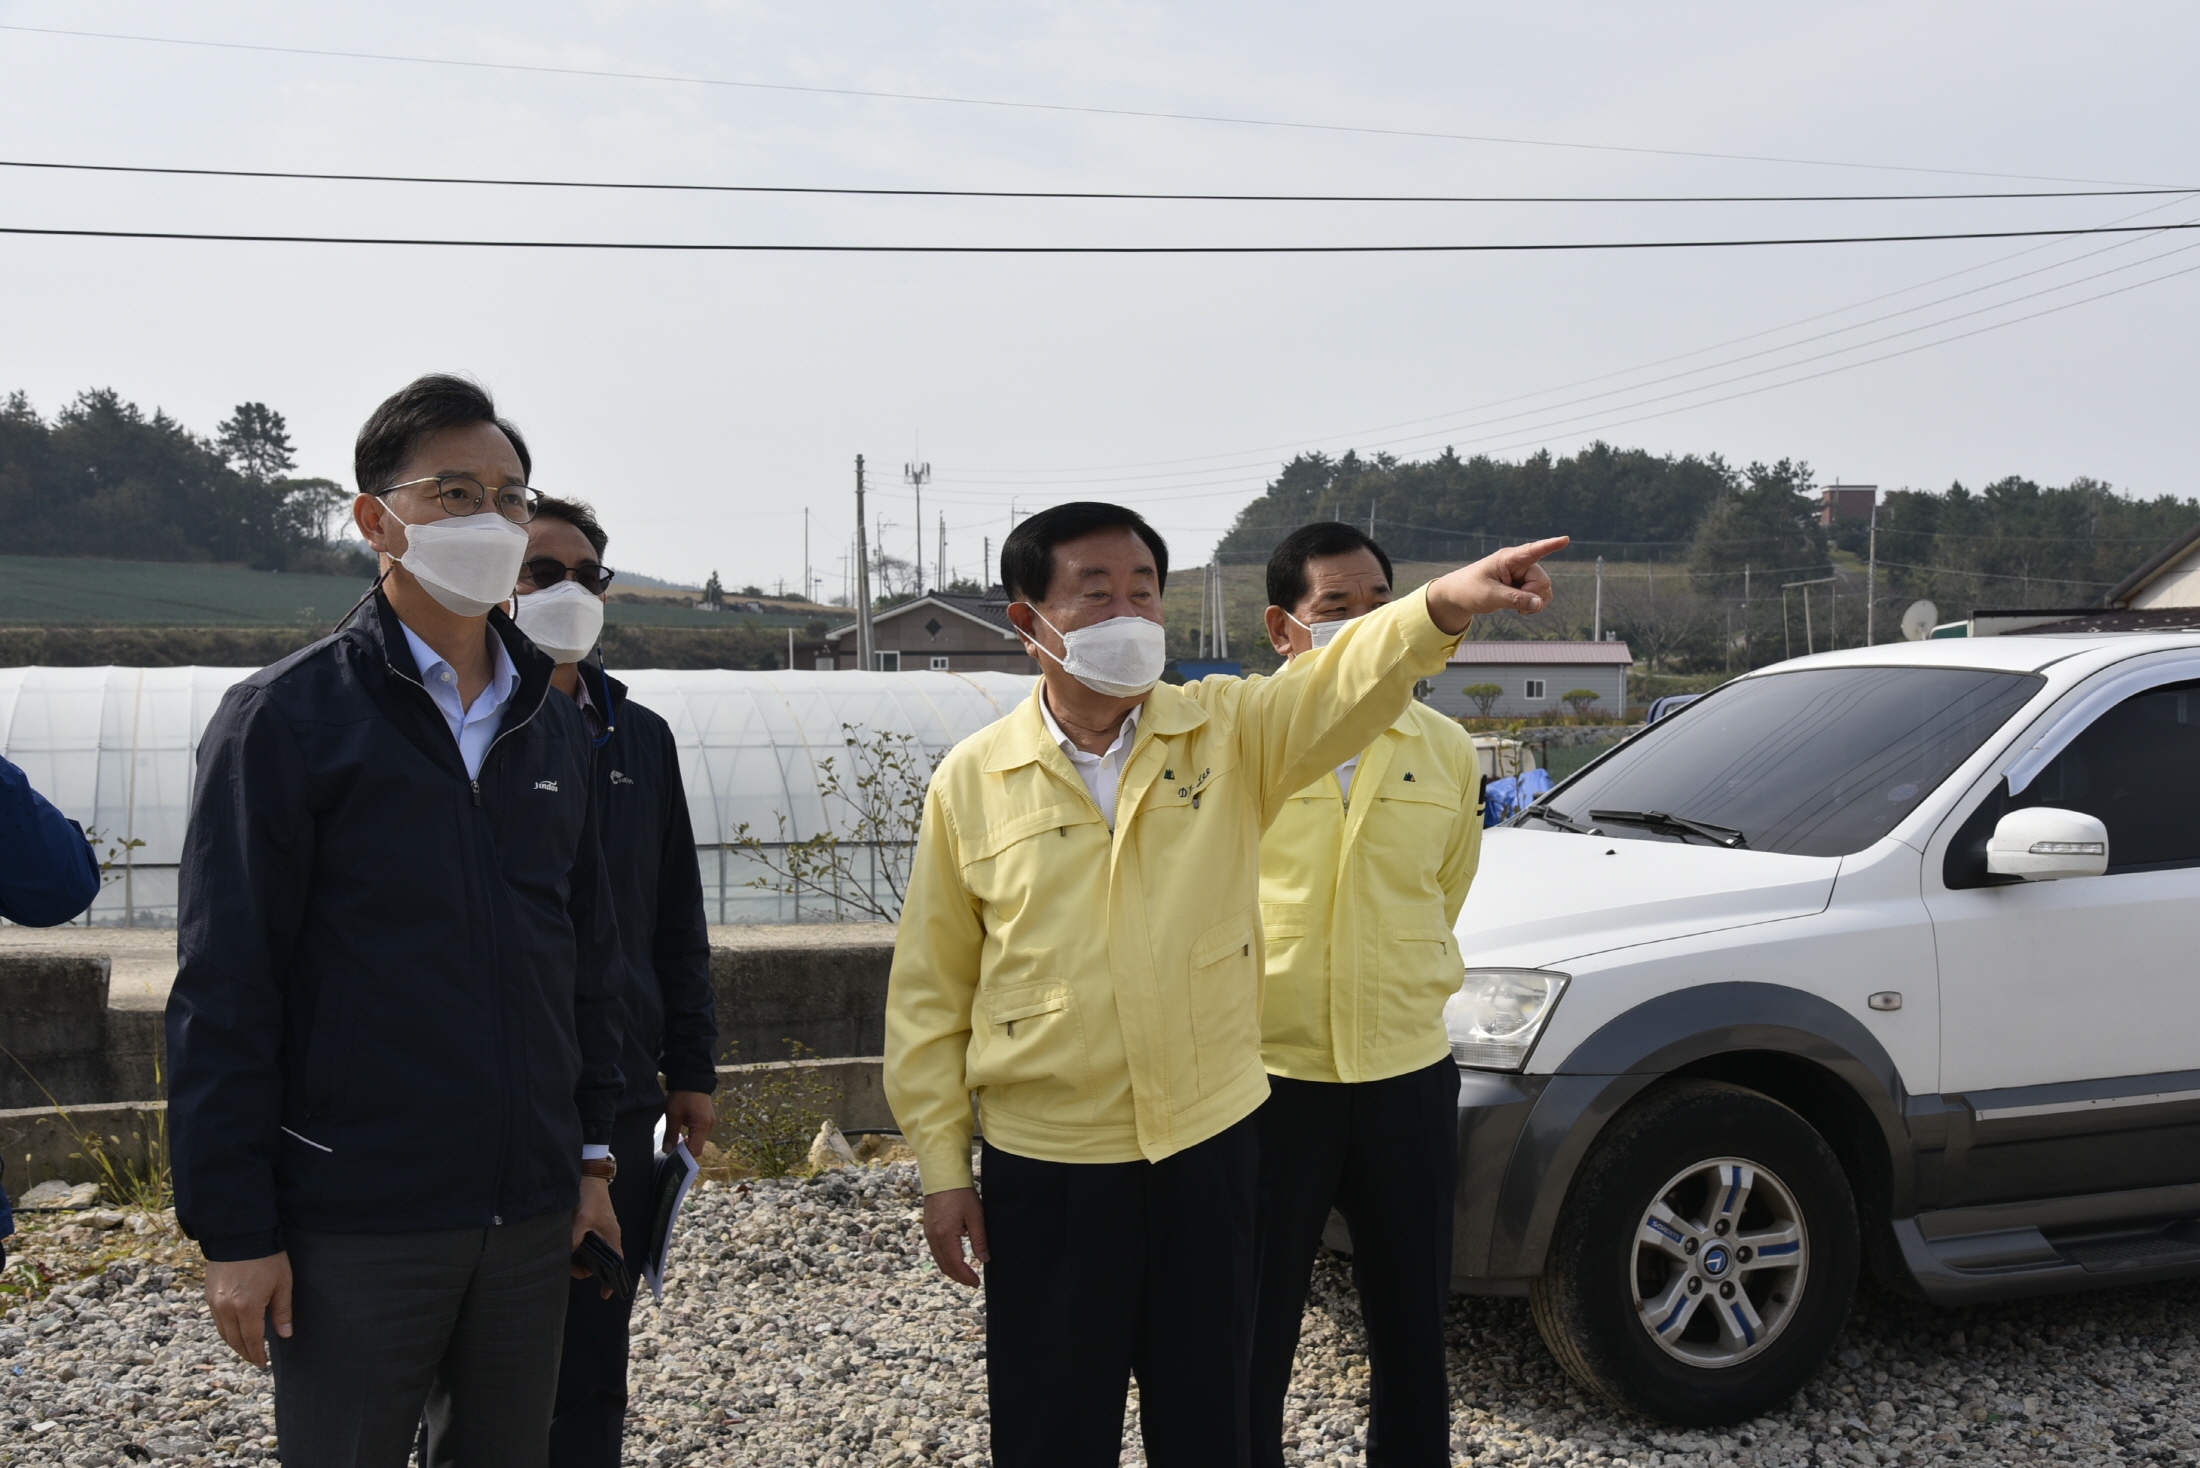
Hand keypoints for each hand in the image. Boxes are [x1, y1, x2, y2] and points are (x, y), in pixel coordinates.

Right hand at [204, 1253, 293, 1367]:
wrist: (240, 1234)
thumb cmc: (267, 1257)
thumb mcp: (282, 1283)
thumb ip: (282, 1311)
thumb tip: (285, 1335)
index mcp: (247, 1307)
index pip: (252, 1339)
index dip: (257, 1353)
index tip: (262, 1363)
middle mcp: (226, 1308)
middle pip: (234, 1340)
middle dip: (245, 1352)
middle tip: (255, 1360)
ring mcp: (214, 1302)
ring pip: (223, 1332)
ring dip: (234, 1343)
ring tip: (247, 1349)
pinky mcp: (208, 1294)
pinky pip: (217, 1320)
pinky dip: (226, 1330)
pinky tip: (235, 1330)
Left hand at [572, 1178, 622, 1297]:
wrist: (588, 1176)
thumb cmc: (590, 1197)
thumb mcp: (582, 1220)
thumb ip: (575, 1239)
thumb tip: (566, 1256)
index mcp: (612, 1237)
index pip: (618, 1264)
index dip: (613, 1281)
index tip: (605, 1294)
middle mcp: (608, 1236)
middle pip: (601, 1262)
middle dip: (585, 1269)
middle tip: (569, 1268)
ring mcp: (599, 1231)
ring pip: (591, 1254)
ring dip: (578, 1258)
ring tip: (565, 1255)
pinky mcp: (590, 1226)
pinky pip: (584, 1244)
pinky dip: (575, 1249)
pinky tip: (565, 1245)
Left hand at [665, 1090, 715, 1156]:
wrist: (691, 1077)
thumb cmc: (682, 1095)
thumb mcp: (673, 1114)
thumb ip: (671, 1134)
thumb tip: (668, 1150)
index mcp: (702, 1125)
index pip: (695, 1151)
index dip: (683, 1155)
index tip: (671, 1154)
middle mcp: (709, 1126)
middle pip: (698, 1147)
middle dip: (685, 1149)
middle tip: (671, 1146)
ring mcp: (709, 1122)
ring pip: (699, 1140)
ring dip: (687, 1142)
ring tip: (675, 1137)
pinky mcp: (707, 1118)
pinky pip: (700, 1133)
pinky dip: (691, 1135)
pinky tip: (681, 1130)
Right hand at [922, 1187, 988, 1287]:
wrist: (943, 1176)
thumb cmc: (961, 1193)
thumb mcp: (976, 1216)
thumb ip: (980, 1240)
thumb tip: (984, 1259)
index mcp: (945, 1235)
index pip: (955, 1265)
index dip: (966, 1277)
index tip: (977, 1283)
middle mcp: (934, 1237)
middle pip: (945, 1267)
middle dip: (959, 1277)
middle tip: (973, 1282)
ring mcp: (929, 1233)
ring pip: (939, 1260)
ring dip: (952, 1270)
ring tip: (966, 1274)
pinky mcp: (928, 1229)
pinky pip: (936, 1251)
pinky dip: (946, 1260)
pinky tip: (956, 1259)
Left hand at [1425, 536, 1570, 633]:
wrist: (1459, 597)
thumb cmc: (1470, 590)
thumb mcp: (1490, 596)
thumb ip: (1515, 599)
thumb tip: (1539, 603)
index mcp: (1508, 559)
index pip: (1532, 551)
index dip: (1550, 546)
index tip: (1565, 540)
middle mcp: (1519, 563)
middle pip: (1542, 580)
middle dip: (1532, 595)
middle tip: (1513, 604)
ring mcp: (1523, 573)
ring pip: (1544, 589)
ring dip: (1534, 602)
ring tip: (1516, 608)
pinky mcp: (1523, 584)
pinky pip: (1541, 595)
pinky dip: (1534, 604)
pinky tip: (1521, 609)